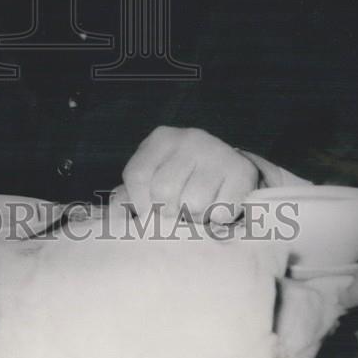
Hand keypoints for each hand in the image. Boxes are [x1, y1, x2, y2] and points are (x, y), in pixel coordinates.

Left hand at [118, 127, 258, 223]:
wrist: (227, 165)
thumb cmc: (181, 175)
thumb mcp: (154, 173)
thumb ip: (132, 192)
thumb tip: (115, 213)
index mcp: (161, 139)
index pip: (137, 176)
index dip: (139, 203)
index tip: (147, 214)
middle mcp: (189, 139)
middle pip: (164, 192)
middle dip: (168, 211)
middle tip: (177, 211)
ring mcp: (217, 152)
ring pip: (193, 204)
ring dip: (193, 216)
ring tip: (197, 207)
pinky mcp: (241, 171)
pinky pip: (221, 211)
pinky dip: (217, 218)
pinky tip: (217, 205)